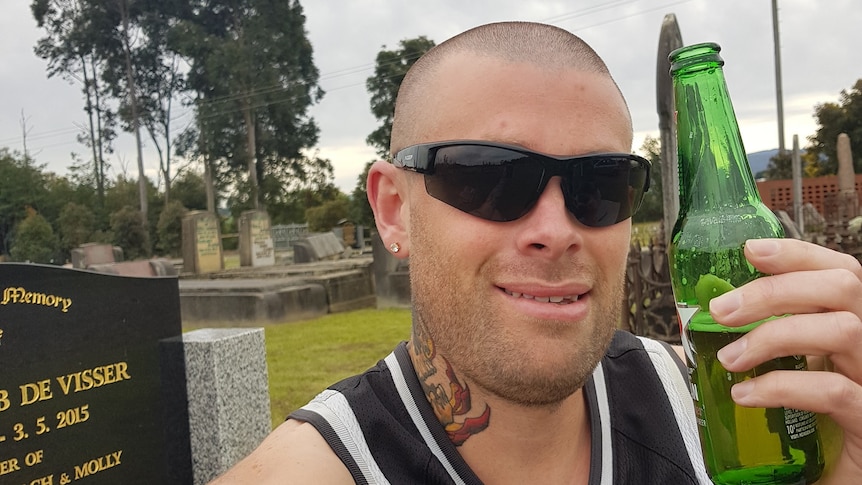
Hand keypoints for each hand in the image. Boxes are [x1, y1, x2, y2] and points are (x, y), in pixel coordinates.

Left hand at [709, 238, 861, 482]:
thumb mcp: (793, 374)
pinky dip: (783, 387)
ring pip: (845, 329)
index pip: (843, 272)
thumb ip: (769, 342)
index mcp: (855, 328)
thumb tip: (710, 314)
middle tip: (721, 310)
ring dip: (774, 336)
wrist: (828, 481)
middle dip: (776, 289)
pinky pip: (835, 391)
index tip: (751, 250)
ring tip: (730, 358)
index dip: (800, 254)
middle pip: (845, 286)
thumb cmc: (812, 429)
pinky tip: (746, 395)